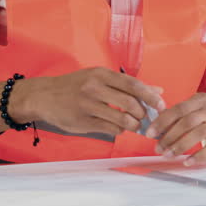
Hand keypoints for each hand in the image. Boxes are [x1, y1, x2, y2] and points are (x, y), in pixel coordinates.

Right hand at [13, 67, 165, 136]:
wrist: (44, 96)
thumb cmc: (76, 86)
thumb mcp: (100, 78)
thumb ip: (127, 85)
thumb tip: (157, 91)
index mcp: (101, 75)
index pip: (133, 85)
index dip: (150, 96)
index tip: (161, 105)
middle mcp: (94, 88)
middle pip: (130, 103)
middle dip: (143, 113)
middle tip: (147, 118)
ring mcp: (88, 105)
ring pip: (121, 119)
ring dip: (133, 125)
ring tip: (134, 125)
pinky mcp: (82, 121)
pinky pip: (109, 129)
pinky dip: (119, 130)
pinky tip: (118, 128)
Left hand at [145, 93, 205, 165]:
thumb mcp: (198, 109)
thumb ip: (179, 115)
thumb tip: (154, 127)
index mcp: (201, 100)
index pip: (178, 109)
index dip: (162, 121)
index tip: (149, 133)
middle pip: (186, 122)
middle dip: (169, 136)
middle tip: (158, 148)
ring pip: (198, 134)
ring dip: (180, 146)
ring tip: (168, 155)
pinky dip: (197, 156)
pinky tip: (186, 162)